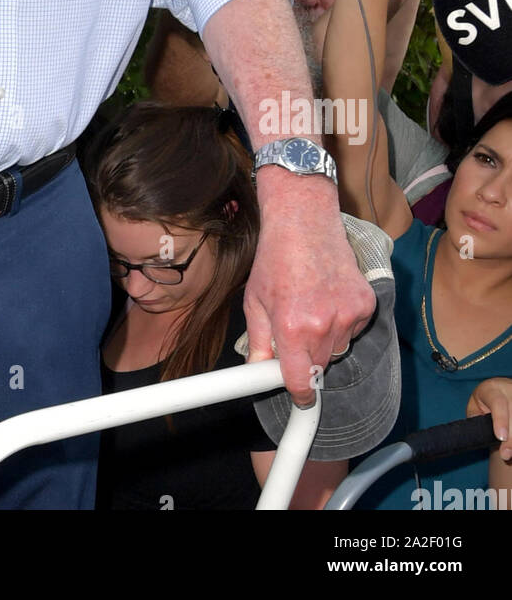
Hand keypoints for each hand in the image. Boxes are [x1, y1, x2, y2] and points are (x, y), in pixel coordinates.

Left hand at [244, 190, 375, 405]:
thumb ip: (258, 342)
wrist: (305, 221)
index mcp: (291, 327)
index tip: (300, 399)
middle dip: (307, 358)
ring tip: (311, 304)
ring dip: (325, 339)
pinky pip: (354, 329)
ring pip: (337, 348)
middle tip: (295, 330)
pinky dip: (343, 321)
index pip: (300, 381)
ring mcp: (347, 314)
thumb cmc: (276, 258)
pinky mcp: (366, 303)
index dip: (299, 394)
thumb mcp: (255, 300)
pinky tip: (328, 295)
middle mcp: (322, 324)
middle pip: (319, 366)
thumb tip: (258, 372)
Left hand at [467, 377, 511, 461]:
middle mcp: (510, 390)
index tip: (500, 437)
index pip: (498, 403)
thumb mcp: (475, 406)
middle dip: (511, 438)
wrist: (499, 391)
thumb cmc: (484, 403)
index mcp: (492, 389)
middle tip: (505, 455)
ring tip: (511, 454)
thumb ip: (476, 418)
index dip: (500, 421)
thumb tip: (482, 433)